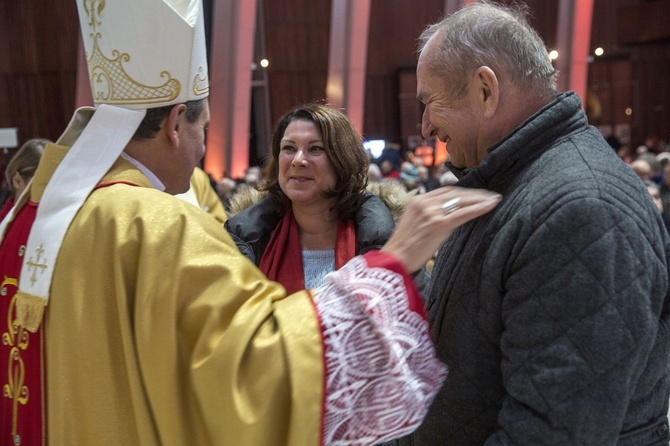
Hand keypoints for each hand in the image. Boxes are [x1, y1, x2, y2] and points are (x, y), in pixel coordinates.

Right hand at [381, 187, 501, 272]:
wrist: (394, 260)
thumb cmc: (404, 248)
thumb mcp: (414, 224)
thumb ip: (428, 215)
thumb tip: (447, 215)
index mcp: (417, 201)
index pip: (445, 191)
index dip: (463, 191)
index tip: (476, 194)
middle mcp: (424, 203)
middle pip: (455, 192)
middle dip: (475, 193)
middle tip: (490, 195)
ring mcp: (431, 212)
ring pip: (461, 201)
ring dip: (480, 199)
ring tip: (494, 199)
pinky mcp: (439, 224)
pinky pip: (463, 213)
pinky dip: (479, 208)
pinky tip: (491, 205)